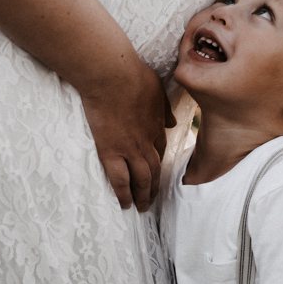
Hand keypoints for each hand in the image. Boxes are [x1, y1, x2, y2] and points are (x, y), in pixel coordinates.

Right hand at [81, 61, 174, 212]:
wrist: (112, 75)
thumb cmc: (133, 76)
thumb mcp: (157, 90)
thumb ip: (164, 108)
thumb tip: (172, 122)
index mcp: (157, 125)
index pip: (160, 149)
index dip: (159, 162)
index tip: (157, 171)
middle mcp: (147, 141)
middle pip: (154, 169)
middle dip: (156, 186)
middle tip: (154, 199)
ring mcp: (130, 149)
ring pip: (141, 179)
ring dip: (144, 196)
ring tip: (142, 208)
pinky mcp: (111, 152)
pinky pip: (119, 180)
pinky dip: (124, 195)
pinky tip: (125, 205)